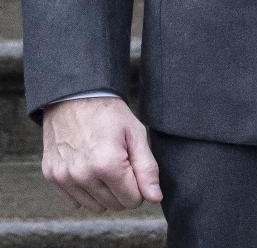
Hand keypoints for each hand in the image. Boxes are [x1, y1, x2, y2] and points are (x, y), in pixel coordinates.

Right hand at [42, 97, 161, 211]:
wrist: (75, 97)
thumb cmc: (109, 114)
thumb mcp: (136, 134)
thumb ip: (147, 168)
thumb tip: (155, 197)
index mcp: (107, 165)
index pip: (132, 200)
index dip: (140, 187)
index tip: (137, 169)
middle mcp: (83, 176)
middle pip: (114, 205)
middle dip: (124, 190)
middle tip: (123, 163)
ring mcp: (65, 178)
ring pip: (95, 206)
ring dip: (105, 193)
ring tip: (106, 165)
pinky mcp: (52, 177)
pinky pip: (75, 201)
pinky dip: (86, 191)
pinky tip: (90, 169)